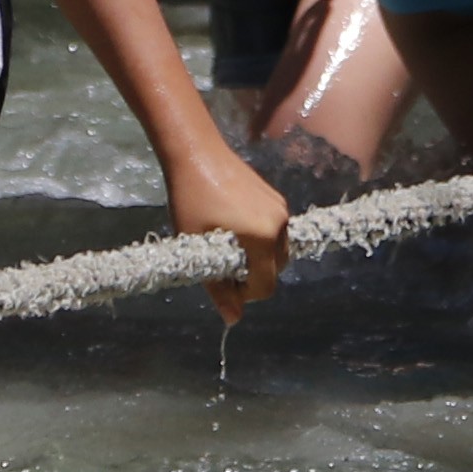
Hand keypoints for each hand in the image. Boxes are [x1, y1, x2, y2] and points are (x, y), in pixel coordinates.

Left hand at [162, 129, 292, 315]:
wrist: (196, 152)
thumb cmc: (191, 200)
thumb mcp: (198, 247)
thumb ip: (218, 288)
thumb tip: (232, 320)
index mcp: (263, 238)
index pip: (266, 286)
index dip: (244, 295)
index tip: (221, 283)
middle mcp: (280, 224)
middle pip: (276, 269)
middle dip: (252, 277)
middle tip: (221, 266)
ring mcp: (281, 208)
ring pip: (277, 250)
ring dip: (257, 258)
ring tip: (226, 247)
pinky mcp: (276, 197)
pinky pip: (275, 230)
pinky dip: (259, 240)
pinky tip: (233, 228)